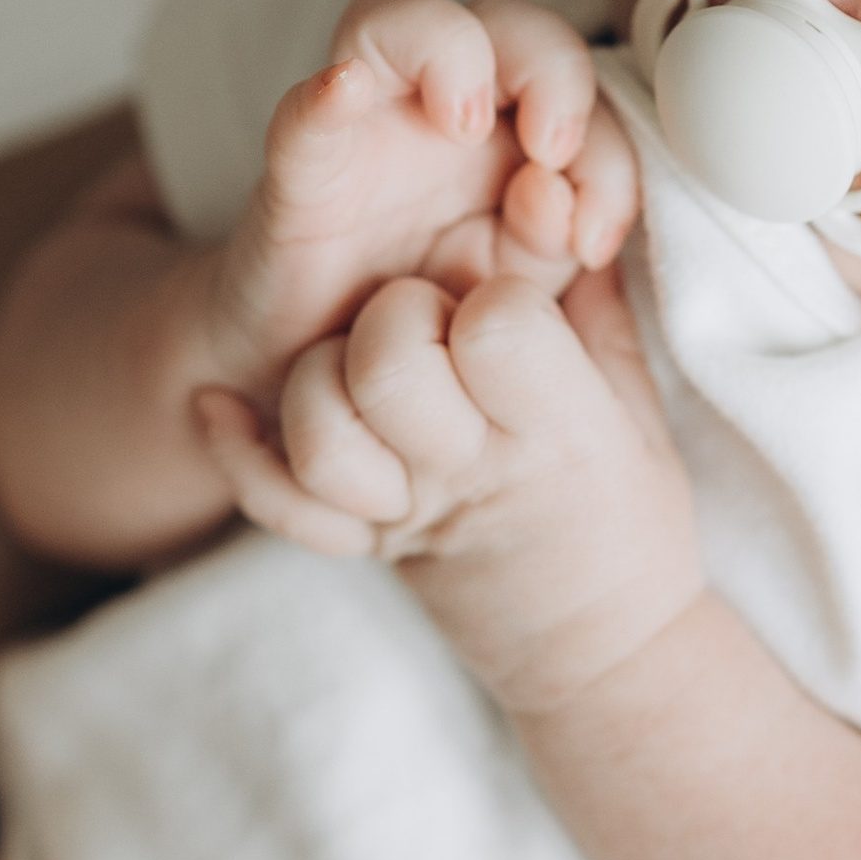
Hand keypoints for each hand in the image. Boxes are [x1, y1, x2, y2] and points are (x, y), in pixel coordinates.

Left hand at [198, 264, 705, 711]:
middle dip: (399, 314)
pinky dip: (235, 451)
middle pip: (389, 362)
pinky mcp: (363, 545)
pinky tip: (220, 405)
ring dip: (325, 375)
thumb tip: (561, 199)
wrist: (601, 660)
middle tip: (433, 324)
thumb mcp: (640, 413)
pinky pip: (277, 503)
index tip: (511, 309)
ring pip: (320, 427)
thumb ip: (596, 309)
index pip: (496, 325)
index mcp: (558, 435)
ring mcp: (407, 515)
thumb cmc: (632, 526)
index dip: (495, 295)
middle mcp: (473, 473)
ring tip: (364, 362)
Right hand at [206, 0, 639, 399]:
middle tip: (553, 151)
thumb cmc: (429, 310)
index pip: (578, 92)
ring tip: (465, 124)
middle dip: (552, 70)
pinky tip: (344, 90)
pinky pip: (299, 117)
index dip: (606, 153)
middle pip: (502, 21)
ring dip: (450, 52)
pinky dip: (322, 97)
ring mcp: (363, 130)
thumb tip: (554, 191)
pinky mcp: (300, 176)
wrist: (322, 373)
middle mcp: (435, 108)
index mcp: (507, 128)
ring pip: (392, 21)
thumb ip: (552, 238)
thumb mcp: (518, 282)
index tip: (596, 239)